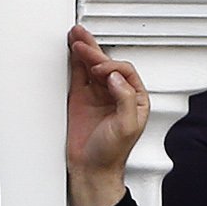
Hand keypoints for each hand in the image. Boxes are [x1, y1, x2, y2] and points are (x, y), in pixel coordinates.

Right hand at [65, 25, 149, 205]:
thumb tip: (114, 77)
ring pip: (91, 66)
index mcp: (134, 99)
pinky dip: (75, 61)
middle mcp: (116, 94)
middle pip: (106, 64)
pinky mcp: (80, 99)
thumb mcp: (127, 126)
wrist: (91, 170)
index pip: (123, 71)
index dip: (111, 67)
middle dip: (94, 51)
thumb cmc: (112, 154)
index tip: (101, 72)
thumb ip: (124, 99)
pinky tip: (72, 49)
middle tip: (82, 40)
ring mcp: (97, 95)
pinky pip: (78, 75)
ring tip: (76, 35)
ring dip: (84, 50)